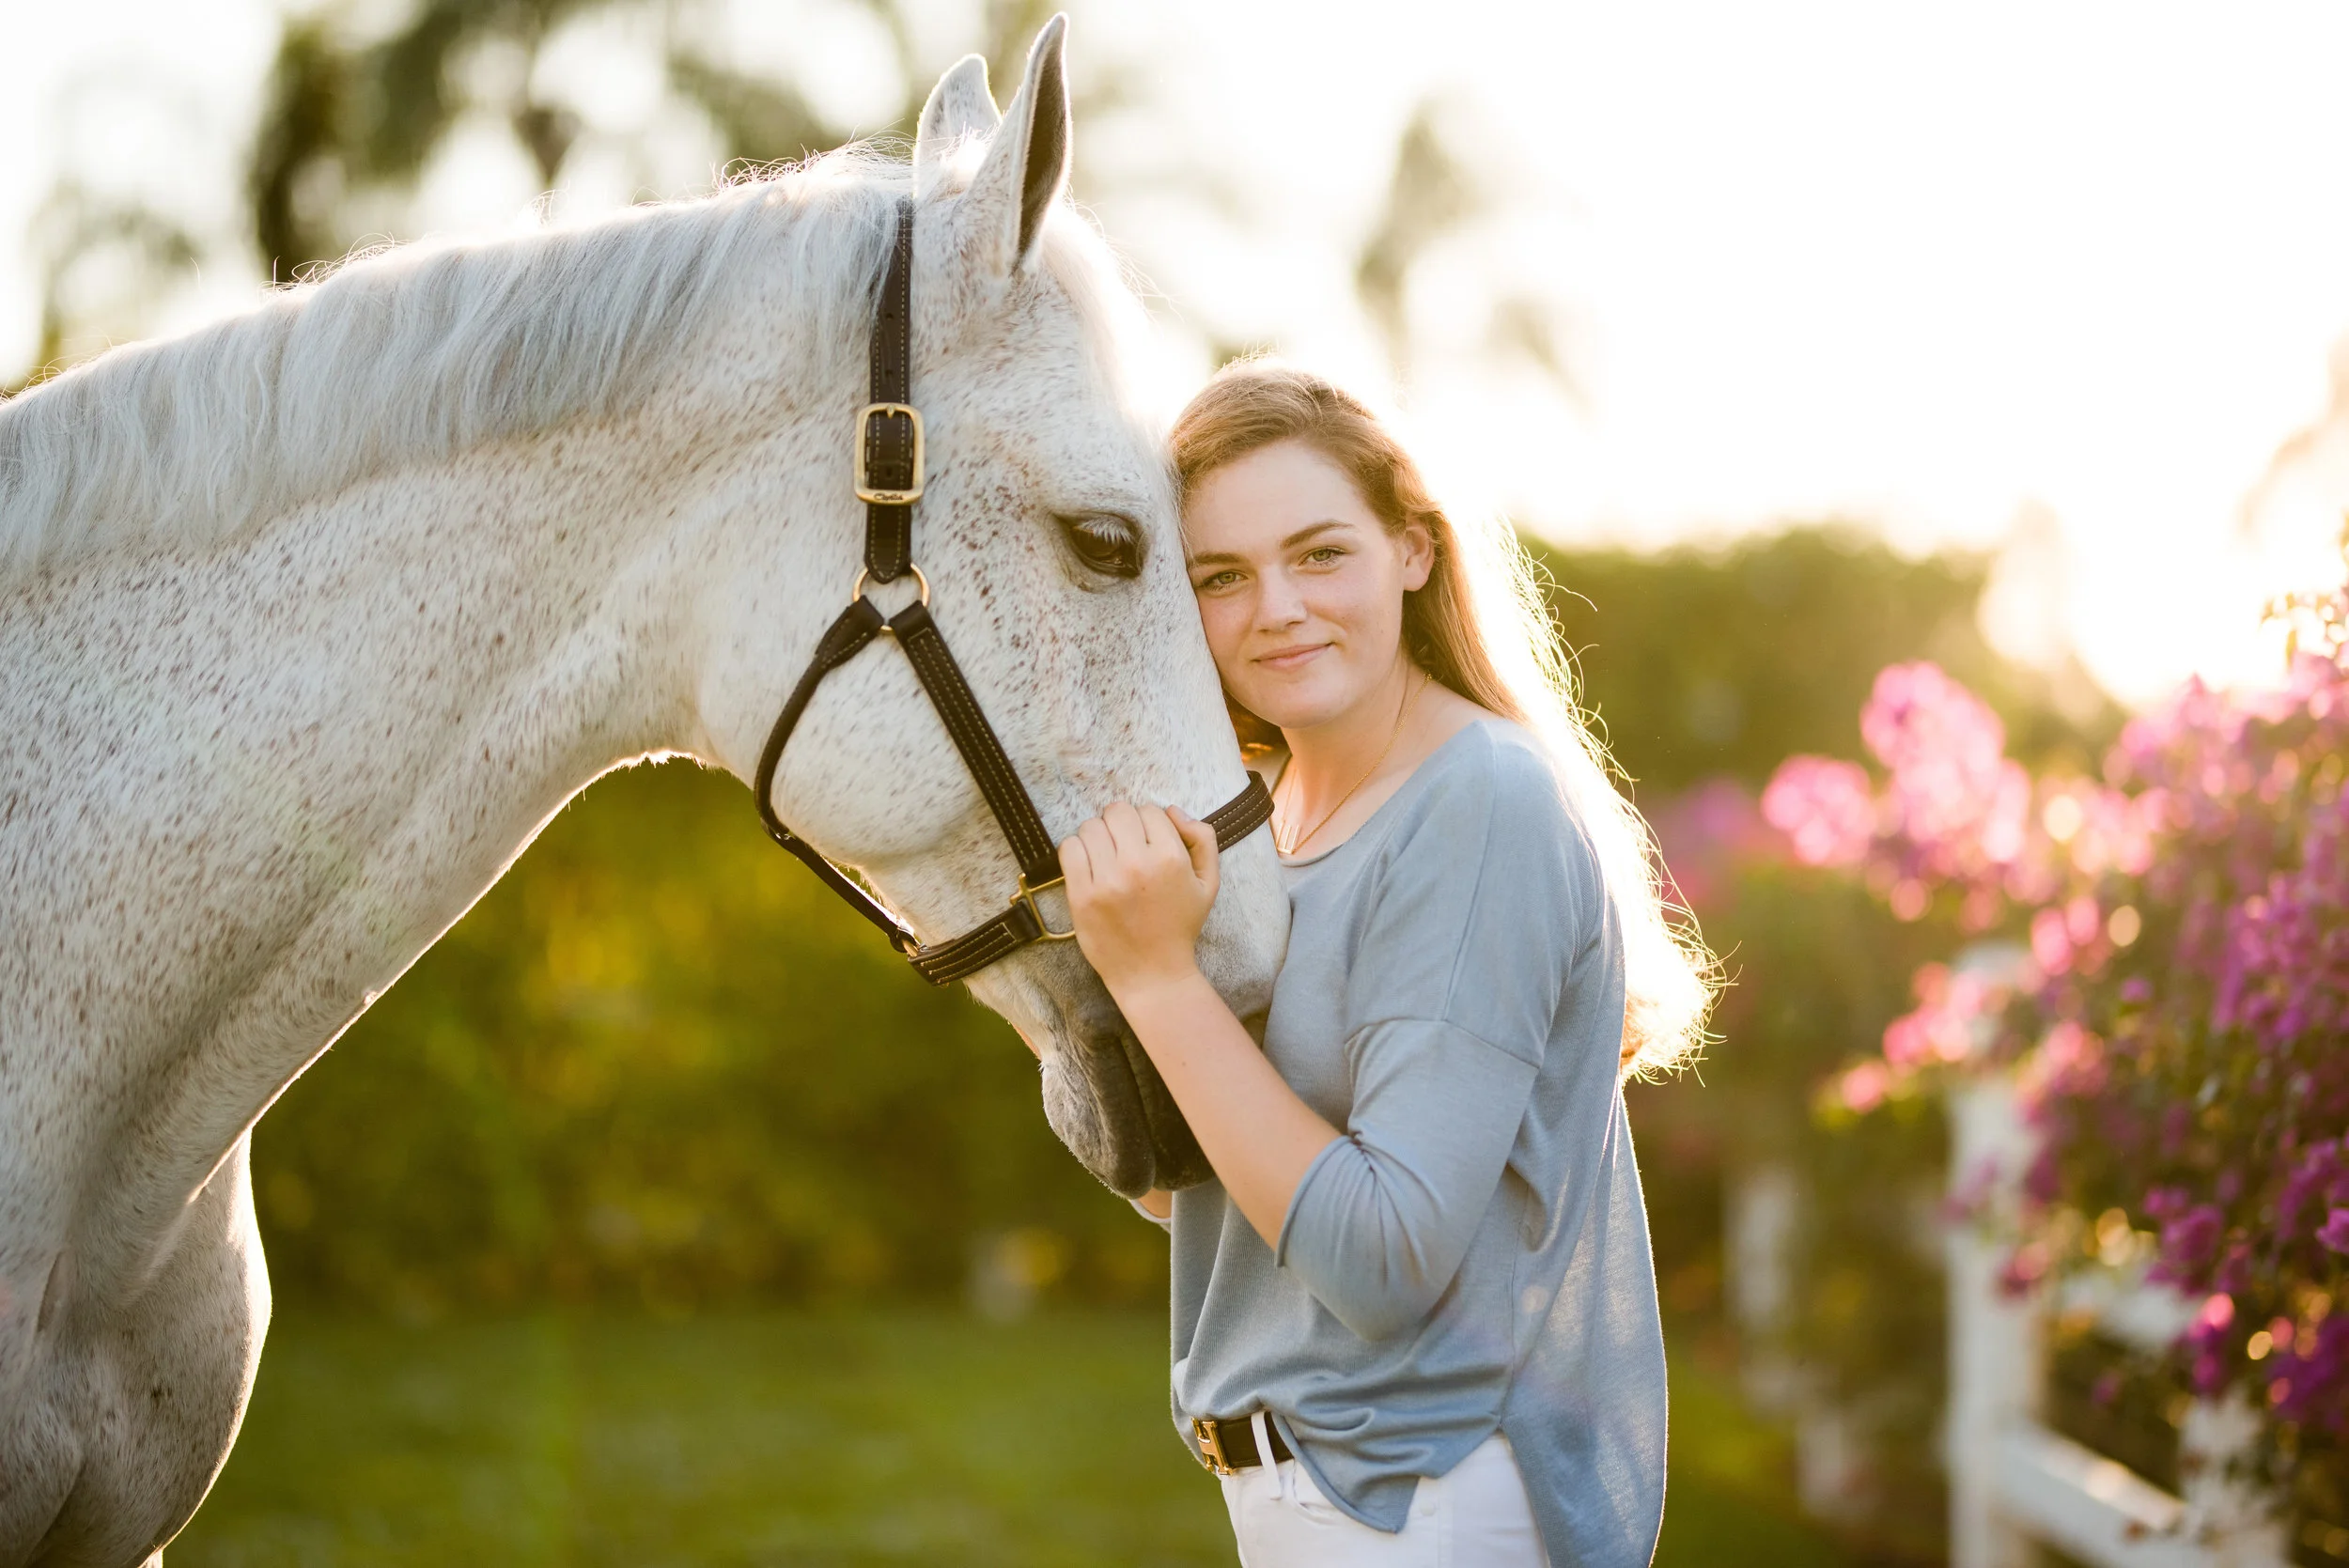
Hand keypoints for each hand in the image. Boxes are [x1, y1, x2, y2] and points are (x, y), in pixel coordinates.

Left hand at [1059, 802, 1219, 994]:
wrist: (1153, 973)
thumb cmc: (1180, 926)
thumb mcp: (1208, 883)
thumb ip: (1202, 839)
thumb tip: (1173, 810)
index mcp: (1171, 858)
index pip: (1149, 810)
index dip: (1147, 823)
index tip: (1146, 843)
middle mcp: (1137, 864)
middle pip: (1117, 812)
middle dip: (1121, 824)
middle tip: (1123, 846)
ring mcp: (1106, 880)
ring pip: (1091, 826)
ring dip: (1097, 836)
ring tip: (1106, 857)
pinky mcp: (1081, 895)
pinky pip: (1069, 849)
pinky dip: (1077, 851)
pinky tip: (1089, 866)